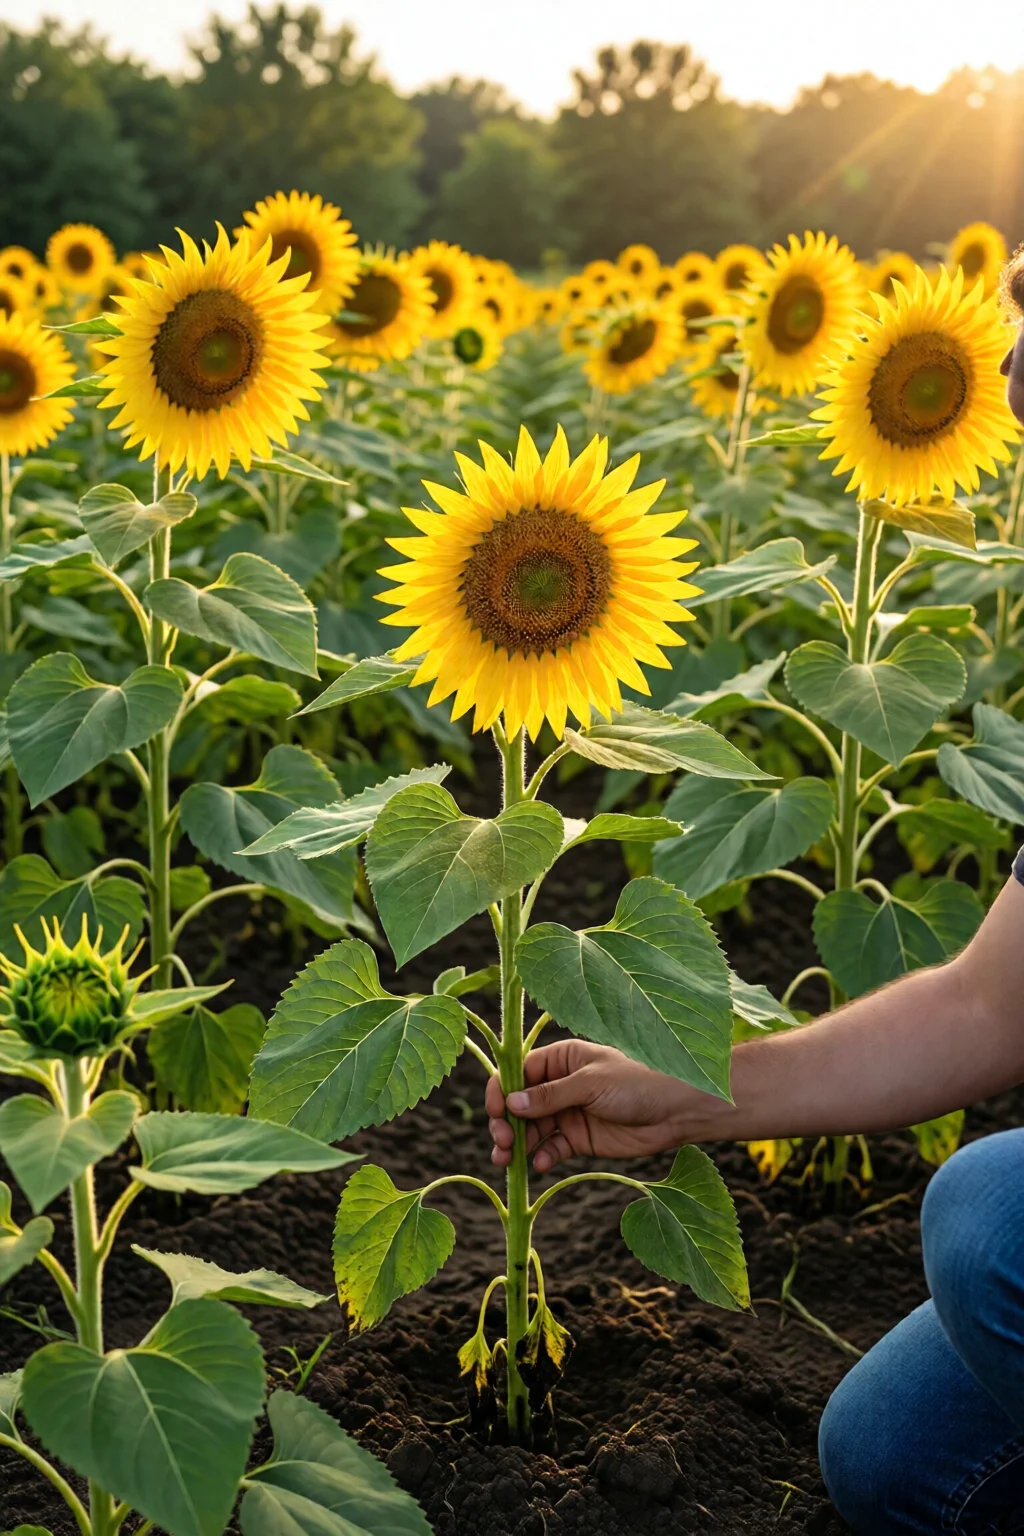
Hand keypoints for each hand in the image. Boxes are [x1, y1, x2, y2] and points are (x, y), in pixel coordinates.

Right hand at [485, 1040, 702, 1172]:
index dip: (501, 1091)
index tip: (495, 1112)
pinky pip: (551, 1148)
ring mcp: (568, 1112)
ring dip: (516, 1144)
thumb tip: (511, 1103)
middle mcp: (560, 1085)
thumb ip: (551, 1095)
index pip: (518, 1072)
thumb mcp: (591, 1084)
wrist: (676, 1112)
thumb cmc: (637, 1083)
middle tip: (503, 1141)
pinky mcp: (579, 1139)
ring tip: (507, 1161)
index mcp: (562, 1059)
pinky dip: (541, 1156)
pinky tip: (540, 1164)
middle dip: (505, 1122)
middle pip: (519, 1103)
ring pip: (530, 1129)